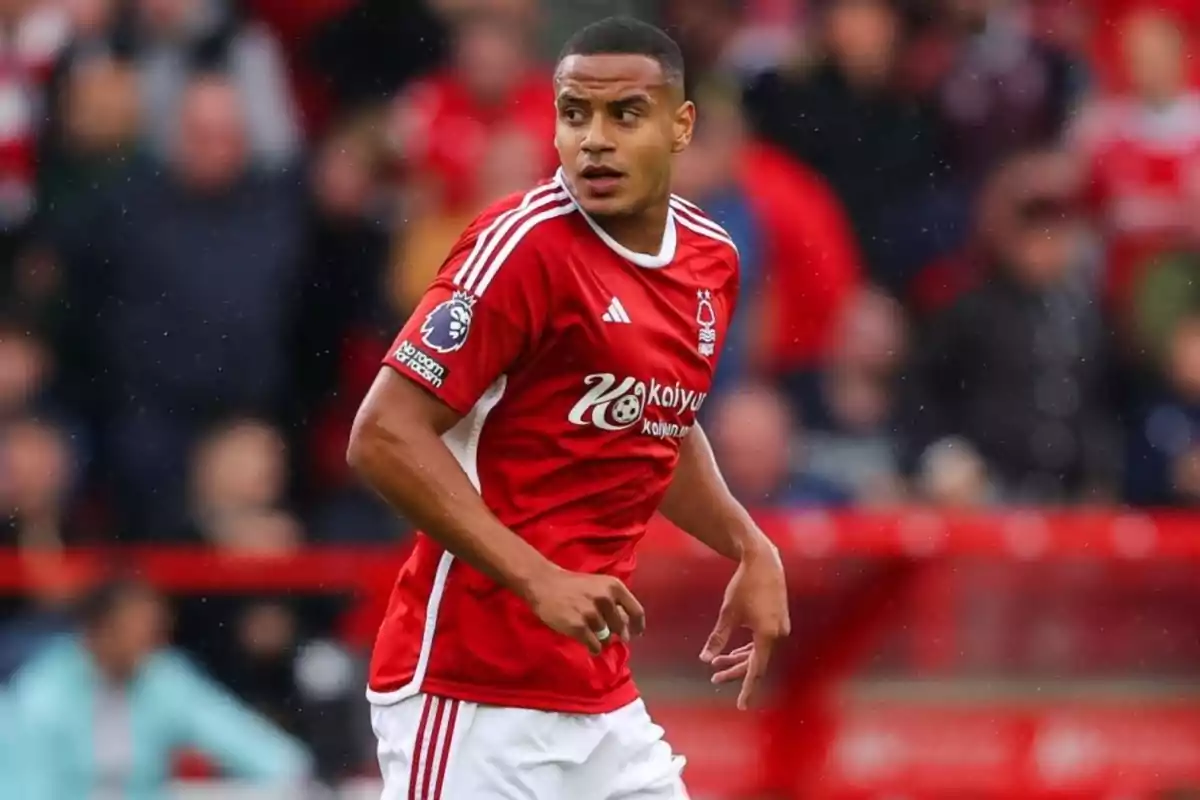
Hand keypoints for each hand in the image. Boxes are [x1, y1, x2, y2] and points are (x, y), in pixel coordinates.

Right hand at [524, 567, 645, 654]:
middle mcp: (605, 598)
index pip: (636, 611)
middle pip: (621, 627)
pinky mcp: (578, 627)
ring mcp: (592, 613)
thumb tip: (626, 626)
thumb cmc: (573, 586)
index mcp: (614, 587)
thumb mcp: (598, 586)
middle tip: (608, 634)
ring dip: (601, 639)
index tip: (636, 634)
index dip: (638, 625)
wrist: (544, 584)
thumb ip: (614, 602)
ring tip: (590, 633)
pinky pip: (594, 645)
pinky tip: (588, 643)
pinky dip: (593, 648)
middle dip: (616, 634)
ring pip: (606, 638)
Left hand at [700, 542, 789, 709]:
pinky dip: (748, 649)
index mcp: (767, 636)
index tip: (742, 705)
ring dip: (739, 660)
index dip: (747, 688)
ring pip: (758, 653)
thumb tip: (705, 659)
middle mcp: (778, 635)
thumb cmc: (744, 585)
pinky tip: (733, 653)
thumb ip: (717, 638)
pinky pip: (763, 643)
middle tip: (714, 678)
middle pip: (755, 663)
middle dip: (734, 671)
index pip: (756, 670)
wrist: (764, 561)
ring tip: (716, 666)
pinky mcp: (778, 621)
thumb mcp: (728, 613)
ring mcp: (780, 628)